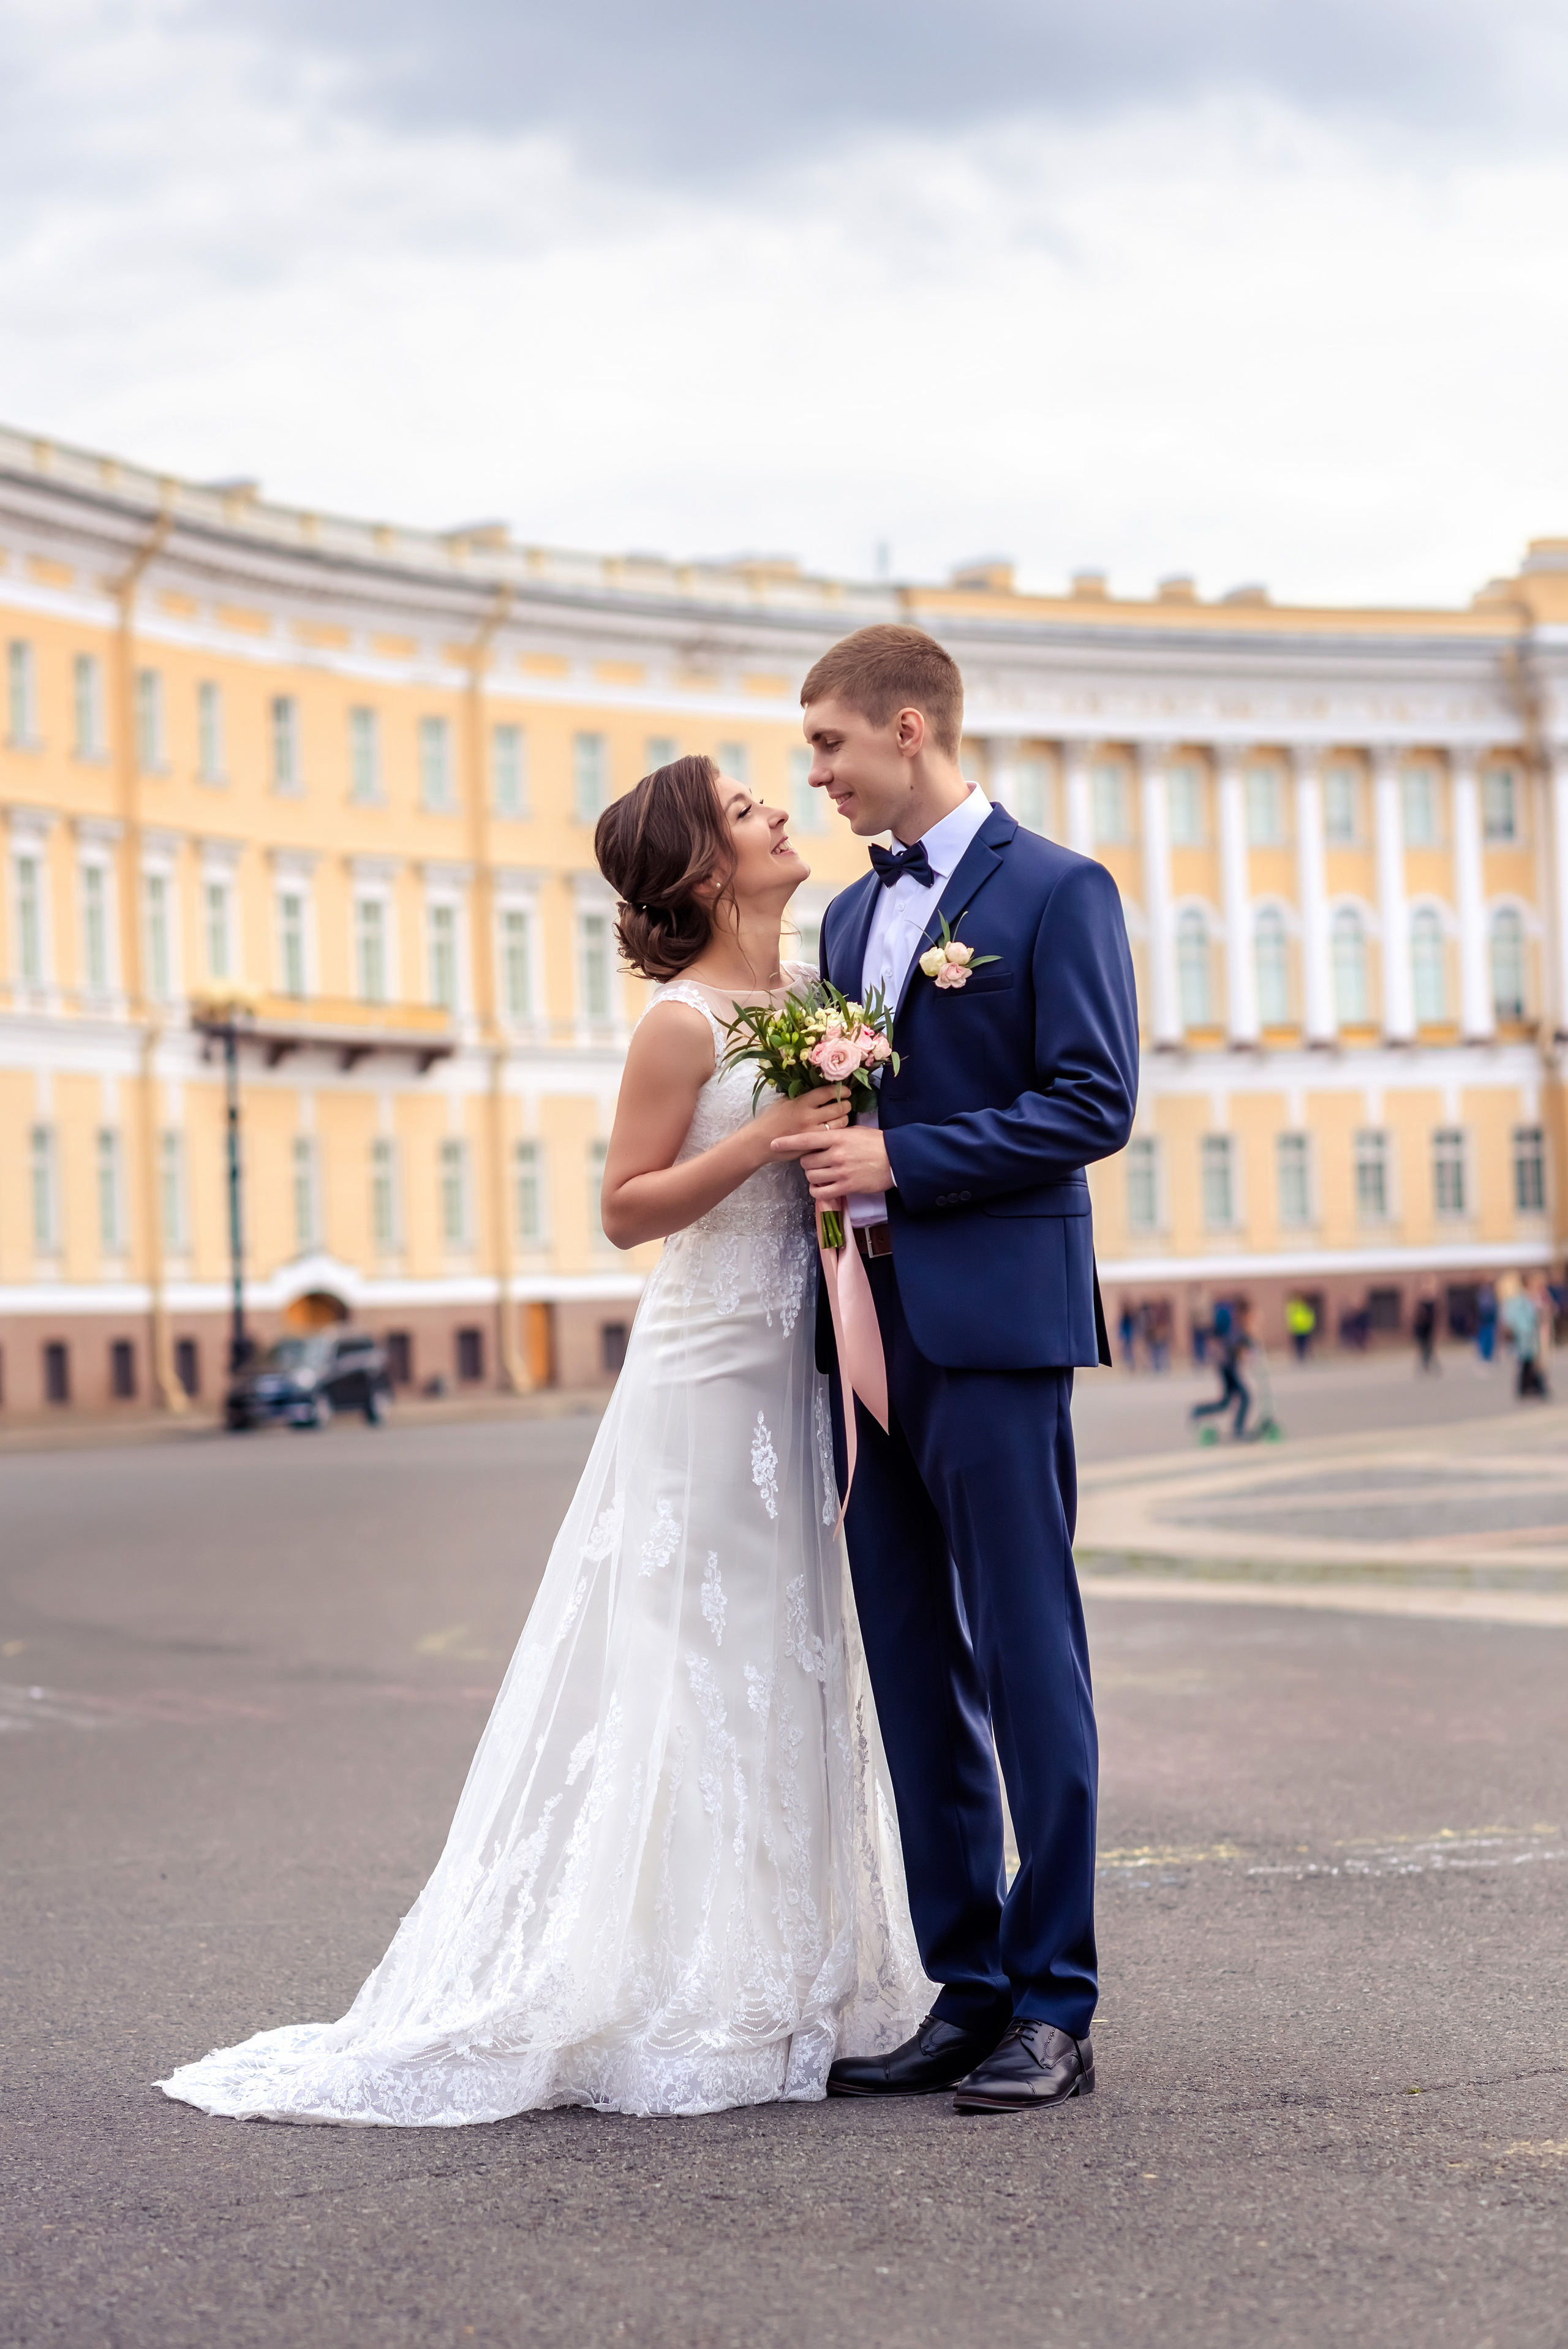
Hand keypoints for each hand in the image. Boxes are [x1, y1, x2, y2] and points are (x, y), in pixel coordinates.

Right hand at [749, 1085, 849, 1165]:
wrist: (759, 1141)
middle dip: (846, 1105)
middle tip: (846, 1104)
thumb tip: (819, 1090)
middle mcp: (810, 1117)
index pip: (828, 1093)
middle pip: (839, 1108)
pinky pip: (832, 1137)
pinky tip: (835, 1130)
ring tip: (842, 1117)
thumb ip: (801, 1095)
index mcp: (802, 1102)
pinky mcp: (813, 1145)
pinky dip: (837, 1132)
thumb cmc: (770, 1119)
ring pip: (840, 1124)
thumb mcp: (784, 1101)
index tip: (846, 1091)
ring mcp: (813, 1132)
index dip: (841, 1091)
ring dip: (844, 1118)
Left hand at [771, 1123, 892, 1200]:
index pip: (806, 1140)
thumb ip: (835, 1134)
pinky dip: (818, 1190)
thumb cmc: (876, 1142)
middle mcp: (836, 1155)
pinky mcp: (846, 1187)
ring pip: (811, 1176)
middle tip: (817, 1161)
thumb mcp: (855, 1132)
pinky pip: (821, 1192)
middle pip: (806, 1161)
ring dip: (813, 1176)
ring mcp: (840, 1172)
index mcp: (837, 1137)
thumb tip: (819, 1137)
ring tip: (822, 1173)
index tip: (773, 1143)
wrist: (897, 1159)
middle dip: (807, 1162)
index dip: (787, 1142)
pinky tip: (823, 1186)